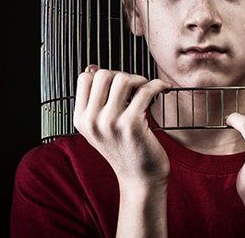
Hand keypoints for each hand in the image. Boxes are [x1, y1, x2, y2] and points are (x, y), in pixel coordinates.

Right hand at [73, 64, 172, 186]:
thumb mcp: (101, 126)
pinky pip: (146, 90)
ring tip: (146, 90)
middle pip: (104, 74)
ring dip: (139, 79)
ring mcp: (110, 123)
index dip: (105, 75)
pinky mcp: (132, 125)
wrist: (139, 178)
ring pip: (123, 78)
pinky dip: (158, 85)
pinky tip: (163, 90)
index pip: (85, 78)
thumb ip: (96, 100)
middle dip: (123, 75)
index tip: (120, 85)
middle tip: (136, 87)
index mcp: (81, 119)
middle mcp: (92, 121)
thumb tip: (92, 66)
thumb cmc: (125, 149)